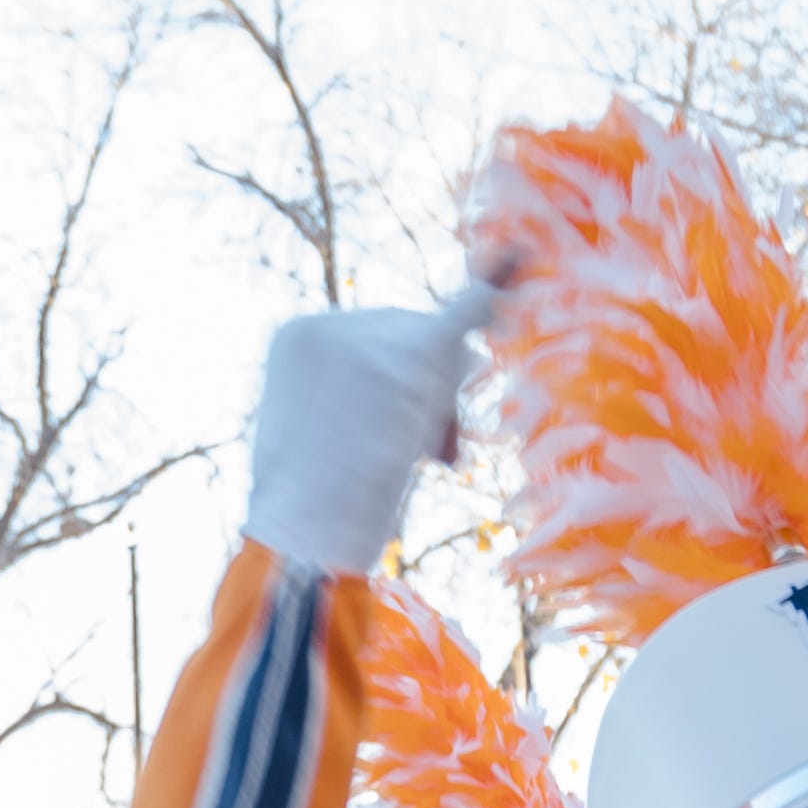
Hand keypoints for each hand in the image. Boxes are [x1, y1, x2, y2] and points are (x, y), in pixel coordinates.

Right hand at [243, 290, 494, 574]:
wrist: (305, 536)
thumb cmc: (305, 509)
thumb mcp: (308, 437)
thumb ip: (344, 400)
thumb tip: (400, 400)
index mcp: (295, 338)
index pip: (367, 336)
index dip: (394, 379)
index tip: (400, 431)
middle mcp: (331, 324)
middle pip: (405, 331)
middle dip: (425, 387)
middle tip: (435, 457)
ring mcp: (374, 338)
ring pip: (437, 346)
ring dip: (442, 400)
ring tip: (430, 455)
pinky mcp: (415, 355)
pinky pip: (464, 316)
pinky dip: (486, 302)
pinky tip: (512, 271)